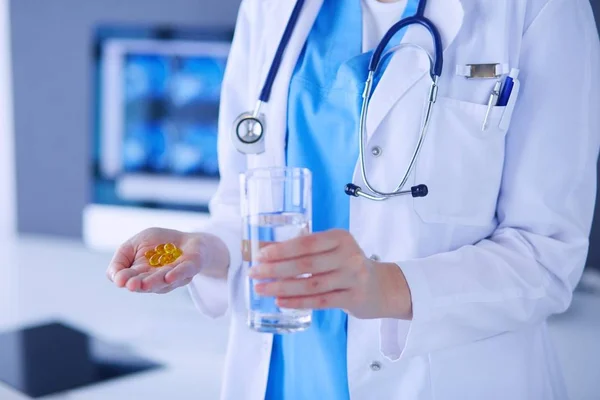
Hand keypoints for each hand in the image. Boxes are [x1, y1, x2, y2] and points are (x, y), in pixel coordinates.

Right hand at [106, 228, 228, 293]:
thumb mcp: (134, 245)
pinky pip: (184, 272)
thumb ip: (121, 258)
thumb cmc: (158, 243)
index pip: (130, 278)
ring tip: (144, 284)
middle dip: (138, 284)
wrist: (188, 239)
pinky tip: (169, 277)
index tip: (119, 280)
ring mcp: (175, 275)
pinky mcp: (191, 267)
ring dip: (154, 282)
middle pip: (146, 283)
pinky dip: (177, 275)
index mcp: (141, 274)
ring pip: (163, 280)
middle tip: (130, 285)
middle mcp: (157, 279)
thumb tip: (114, 276)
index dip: (124, 279)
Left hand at [249, 229, 411, 319]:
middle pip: (306, 264)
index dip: (281, 249)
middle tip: (254, 274)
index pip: (306, 242)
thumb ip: (305, 248)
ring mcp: (353, 277)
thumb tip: (265, 250)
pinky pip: (320, 301)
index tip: (260, 255)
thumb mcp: (332, 249)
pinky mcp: (353, 297)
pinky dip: (298, 302)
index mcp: (340, 237)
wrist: (382, 287)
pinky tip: (281, 302)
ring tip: (263, 289)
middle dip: (276, 269)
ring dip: (282, 288)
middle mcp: (348, 255)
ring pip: (311, 284)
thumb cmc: (348, 264)